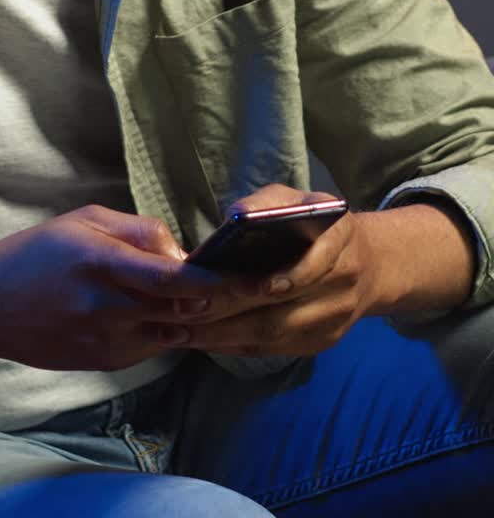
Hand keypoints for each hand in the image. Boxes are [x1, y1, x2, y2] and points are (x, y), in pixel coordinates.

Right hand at [0, 204, 244, 370]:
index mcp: (101, 262)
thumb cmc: (37, 252)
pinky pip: (152, 347)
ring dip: (195, 316)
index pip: (174, 279)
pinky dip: (167, 329)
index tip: (252, 274)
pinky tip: (172, 312)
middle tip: (255, 283)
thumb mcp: (85, 220)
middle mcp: (106, 306)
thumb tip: (182, 249)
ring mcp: (104, 340)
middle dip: (220, 299)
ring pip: (172, 331)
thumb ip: (138, 230)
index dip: (217, 281)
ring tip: (219, 296)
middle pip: (182, 309)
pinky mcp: (103, 363)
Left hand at [163, 184, 378, 358]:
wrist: (370, 263)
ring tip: (178, 332)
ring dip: (223, 337)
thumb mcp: (294, 199)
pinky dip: (236, 346)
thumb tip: (232, 221)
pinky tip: (202, 341)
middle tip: (179, 312)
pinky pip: (274, 350)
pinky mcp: (321, 343)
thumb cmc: (315, 223)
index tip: (226, 284)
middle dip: (226, 313)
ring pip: (273, 336)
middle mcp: (343, 283)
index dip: (268, 280)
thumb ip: (265, 204)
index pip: (307, 265)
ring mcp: (334, 320)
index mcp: (339, 238)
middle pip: (280, 309)